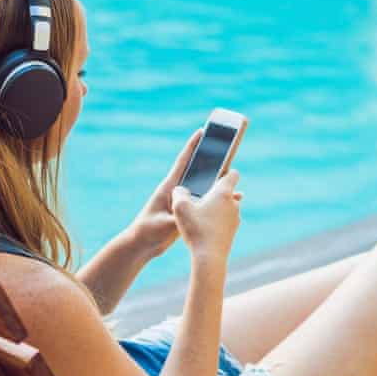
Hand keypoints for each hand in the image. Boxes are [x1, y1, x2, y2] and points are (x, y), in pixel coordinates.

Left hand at [129, 128, 242, 258]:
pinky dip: (217, 201)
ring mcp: (183, 201)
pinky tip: (231, 202)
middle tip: (226, 149)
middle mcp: (177, 190)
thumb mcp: (165, 224)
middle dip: (211, 160)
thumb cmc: (148, 231)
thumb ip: (181, 218)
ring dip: (217, 182)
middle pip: (197, 171)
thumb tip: (197, 212)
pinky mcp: (187, 212)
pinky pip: (205, 202)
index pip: (183, 161)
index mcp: (169, 187)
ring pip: (204, 187)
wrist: (142, 244)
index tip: (202, 131)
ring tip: (234, 178)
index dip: (192, 146)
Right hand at [170, 168, 241, 264]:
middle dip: (215, 193)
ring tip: (199, 216)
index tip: (217, 173)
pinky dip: (216, 222)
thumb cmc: (196, 229)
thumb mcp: (180, 208)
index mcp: (223, 193)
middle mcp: (233, 204)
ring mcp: (235, 219)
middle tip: (200, 198)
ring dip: (215, 209)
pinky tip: (203, 229)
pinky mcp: (232, 232)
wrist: (209, 258)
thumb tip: (180, 189)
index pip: (232, 174)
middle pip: (227, 192)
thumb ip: (179, 193)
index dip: (225, 171)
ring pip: (226, 208)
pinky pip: (224, 222)